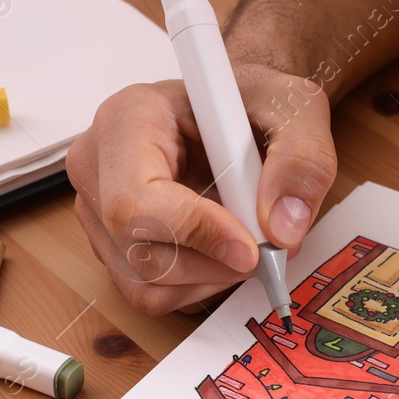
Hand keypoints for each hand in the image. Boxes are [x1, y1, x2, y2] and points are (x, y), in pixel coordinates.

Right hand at [65, 65, 336, 314]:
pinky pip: (153, 295)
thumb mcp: (294, 109)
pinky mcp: (114, 248)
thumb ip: (301, 159)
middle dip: (215, 263)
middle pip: (141, 252)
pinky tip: (221, 248)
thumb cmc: (251, 103)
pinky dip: (199, 285)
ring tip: (241, 237)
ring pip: (146, 284)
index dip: (194, 233)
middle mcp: (98, 167)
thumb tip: (282, 229)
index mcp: (127, 119)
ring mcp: (98, 212)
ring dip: (210, 277)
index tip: (250, 247)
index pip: (135, 200)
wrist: (233, 113)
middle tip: (264, 246)